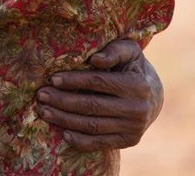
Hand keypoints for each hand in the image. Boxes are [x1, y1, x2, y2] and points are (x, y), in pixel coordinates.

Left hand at [35, 39, 162, 150]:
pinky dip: (80, 141)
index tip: (52, 79)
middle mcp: (136, 109)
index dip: (73, 81)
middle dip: (62, 101)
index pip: (98, 82)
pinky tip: (63, 133)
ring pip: (92, 126)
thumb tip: (95, 59)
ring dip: (64, 120)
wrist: (154, 96)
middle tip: (41, 95)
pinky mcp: (129, 141)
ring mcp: (133, 128)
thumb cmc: (133, 67)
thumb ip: (114, 50)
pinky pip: (100, 143)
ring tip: (44, 111)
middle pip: (91, 106)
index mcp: (137, 85)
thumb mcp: (129, 51)